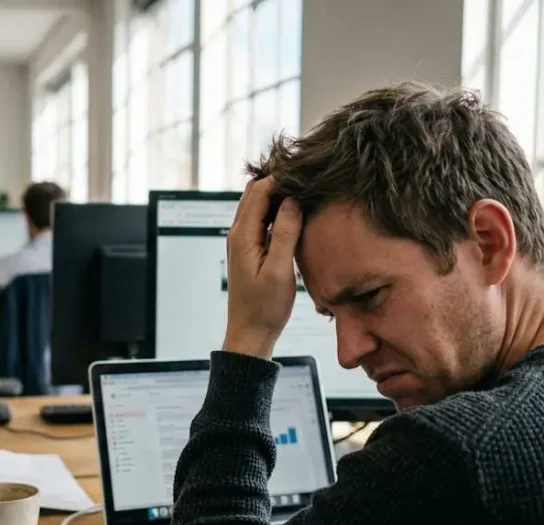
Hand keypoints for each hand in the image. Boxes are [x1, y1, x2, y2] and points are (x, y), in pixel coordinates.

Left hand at [223, 177, 301, 358]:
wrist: (250, 333)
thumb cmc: (264, 308)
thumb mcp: (279, 271)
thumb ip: (284, 234)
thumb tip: (292, 201)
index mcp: (242, 236)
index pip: (259, 192)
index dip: (280, 178)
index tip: (304, 173)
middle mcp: (237, 234)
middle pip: (254, 193)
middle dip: (278, 181)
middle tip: (305, 177)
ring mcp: (242, 241)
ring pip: (257, 205)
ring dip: (276, 195)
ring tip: (303, 189)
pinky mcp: (249, 249)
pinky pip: (260, 220)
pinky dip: (275, 210)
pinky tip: (294, 212)